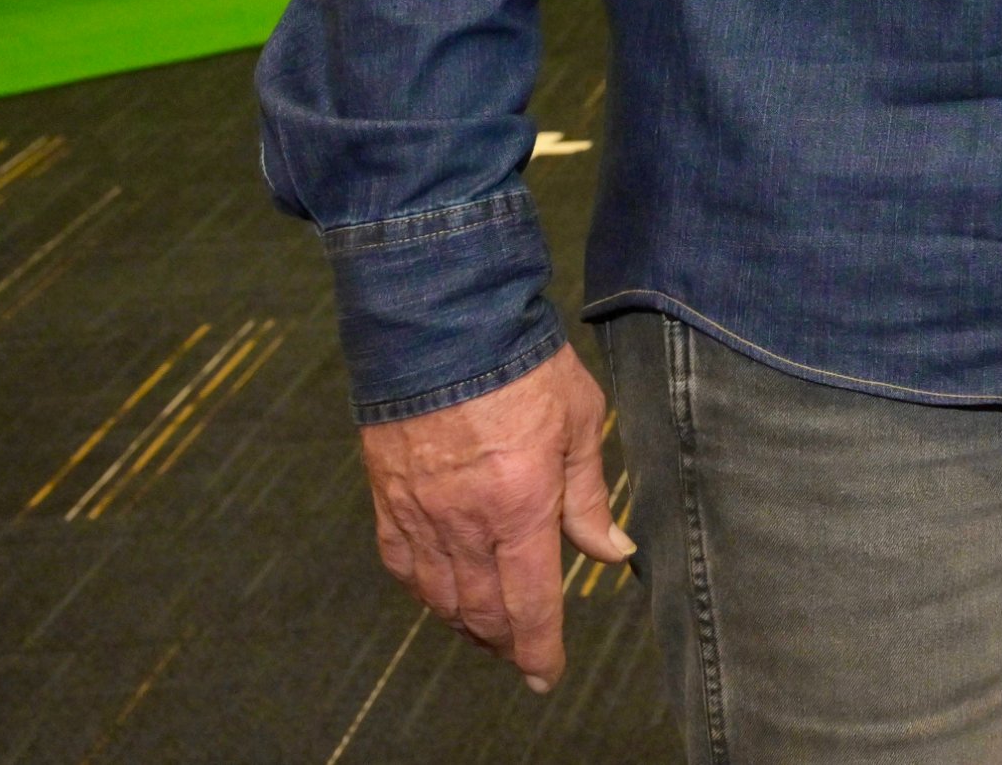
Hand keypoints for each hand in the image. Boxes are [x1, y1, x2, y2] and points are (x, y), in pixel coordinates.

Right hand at [356, 344, 627, 691]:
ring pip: (441, 597)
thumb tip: (612, 552)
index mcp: (518, 507)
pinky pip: (404, 567)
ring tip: (490, 631)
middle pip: (482, 611)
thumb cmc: (522, 366)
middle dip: (506, 644)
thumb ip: (590, 495)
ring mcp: (420, 515)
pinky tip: (443, 592)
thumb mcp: (580, 422)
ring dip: (468, 623)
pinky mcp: (388, 500)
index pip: (528, 605)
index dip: (538, 651)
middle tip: (524, 657)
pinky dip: (426, 590)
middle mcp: (464, 524)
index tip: (545, 677)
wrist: (441, 325)